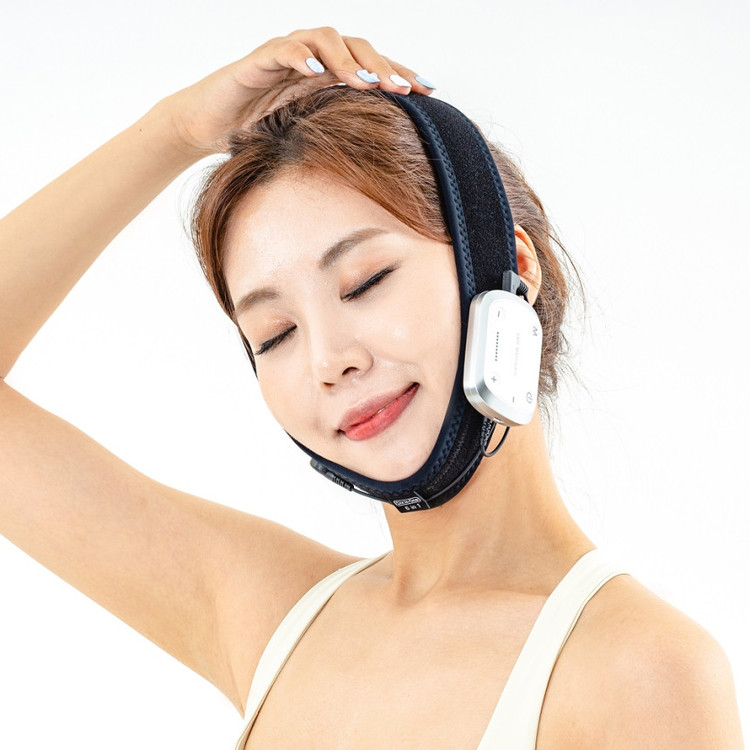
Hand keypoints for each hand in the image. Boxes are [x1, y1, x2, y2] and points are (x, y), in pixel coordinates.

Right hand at [159, 26, 434, 157]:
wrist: (210, 125)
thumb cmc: (259, 131)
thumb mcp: (308, 136)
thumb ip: (338, 134)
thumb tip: (382, 163)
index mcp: (329, 74)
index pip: (372, 66)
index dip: (400, 74)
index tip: (429, 92)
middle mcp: (313, 58)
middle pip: (357, 47)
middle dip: (383, 66)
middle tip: (404, 89)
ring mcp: (286, 54)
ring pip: (324, 40)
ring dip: (348, 59)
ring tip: (366, 82)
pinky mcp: (258, 59)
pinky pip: (283, 50)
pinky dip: (300, 57)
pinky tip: (315, 72)